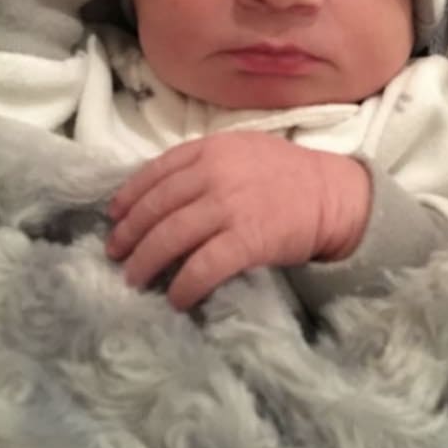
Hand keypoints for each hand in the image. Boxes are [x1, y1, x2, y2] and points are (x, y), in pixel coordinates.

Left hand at [106, 131, 371, 309]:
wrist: (333, 194)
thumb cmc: (287, 173)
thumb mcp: (242, 149)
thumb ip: (205, 161)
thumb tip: (162, 191)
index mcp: (212, 148)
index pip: (156, 172)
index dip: (130, 196)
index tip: (115, 216)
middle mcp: (214, 174)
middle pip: (157, 207)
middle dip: (130, 234)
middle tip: (116, 254)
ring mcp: (229, 207)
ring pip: (170, 237)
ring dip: (145, 262)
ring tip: (134, 279)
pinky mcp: (246, 241)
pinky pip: (202, 268)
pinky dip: (183, 286)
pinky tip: (175, 298)